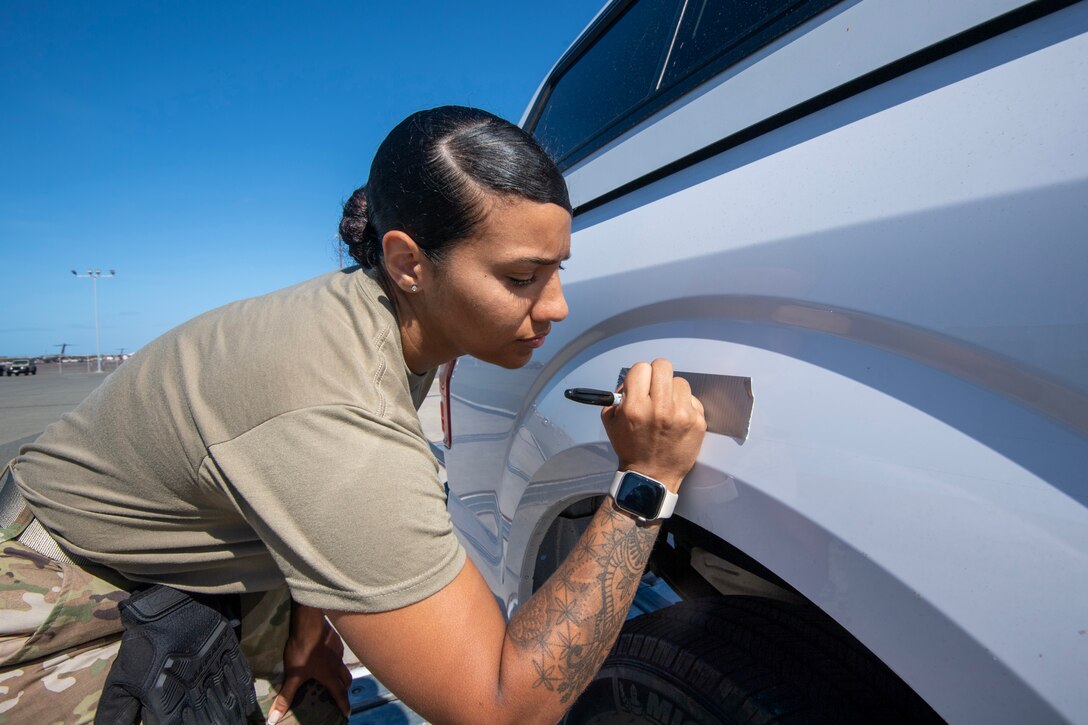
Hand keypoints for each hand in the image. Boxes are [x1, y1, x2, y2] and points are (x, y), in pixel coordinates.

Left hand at [267, 603, 350, 723]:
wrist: (310, 625)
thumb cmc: (303, 651)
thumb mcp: (293, 675)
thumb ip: (285, 696)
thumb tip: (273, 720)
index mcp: (329, 675)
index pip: (340, 694)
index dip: (344, 705)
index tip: (347, 714)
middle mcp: (337, 665)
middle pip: (346, 679)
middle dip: (345, 688)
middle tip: (340, 693)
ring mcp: (337, 651)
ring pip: (344, 665)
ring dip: (341, 672)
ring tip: (334, 673)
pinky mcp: (336, 640)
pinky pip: (339, 652)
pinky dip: (336, 658)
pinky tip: (327, 654)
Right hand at [602, 358, 705, 490]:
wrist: (651, 477)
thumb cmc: (631, 448)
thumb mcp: (611, 421)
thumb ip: (617, 395)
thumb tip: (632, 380)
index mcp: (635, 407)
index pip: (641, 367)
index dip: (640, 375)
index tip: (641, 384)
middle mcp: (659, 408)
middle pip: (663, 366)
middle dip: (657, 375)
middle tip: (656, 389)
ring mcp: (681, 415)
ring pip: (680, 381)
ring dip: (672, 392)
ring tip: (667, 408)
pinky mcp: (697, 422)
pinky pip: (692, 399)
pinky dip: (685, 406)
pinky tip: (677, 419)